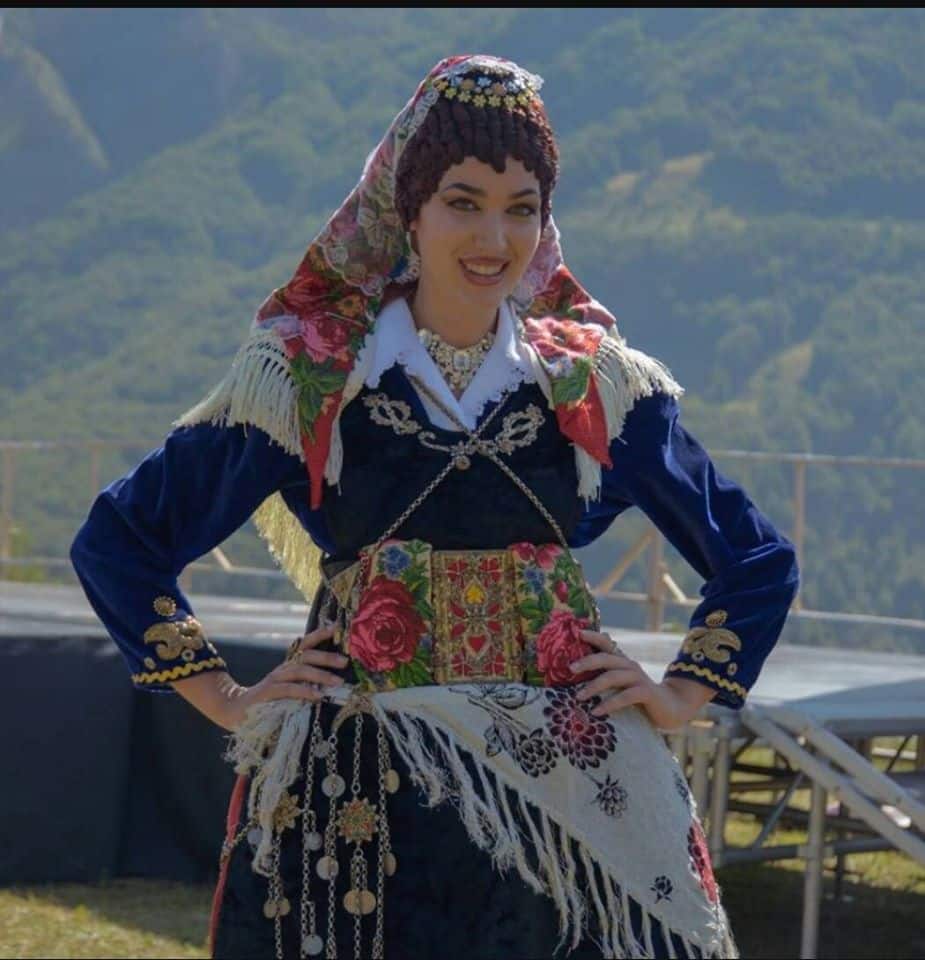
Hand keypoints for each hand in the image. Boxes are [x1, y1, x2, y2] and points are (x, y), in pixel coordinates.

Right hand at [221, 623, 348, 730]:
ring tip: (337, 681)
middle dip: (327, 657)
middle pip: (306, 656)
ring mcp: (275, 680)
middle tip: (345, 661)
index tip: (337, 627)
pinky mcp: (268, 693)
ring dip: (320, 675)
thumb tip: (337, 681)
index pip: (306, 644)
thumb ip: (308, 684)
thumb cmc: (271, 702)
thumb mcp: (292, 690)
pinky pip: (289, 689)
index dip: (320, 634)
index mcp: (290, 665)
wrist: (237, 712)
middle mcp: (283, 668)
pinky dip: (305, 691)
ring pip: (299, 671)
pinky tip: (318, 696)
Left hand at [570, 629, 693, 731]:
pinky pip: (625, 696)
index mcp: (622, 662)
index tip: (577, 633)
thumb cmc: (640, 697)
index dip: (593, 636)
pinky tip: (597, 711)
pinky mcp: (647, 693)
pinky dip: (609, 703)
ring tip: (578, 697)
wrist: (672, 707)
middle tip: (570, 669)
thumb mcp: (622, 685)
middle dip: (587, 662)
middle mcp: (629, 666)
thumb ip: (606, 677)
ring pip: (612, 677)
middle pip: (606, 658)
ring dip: (593, 686)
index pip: (606, 644)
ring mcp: (639, 678)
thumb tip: (577, 676)